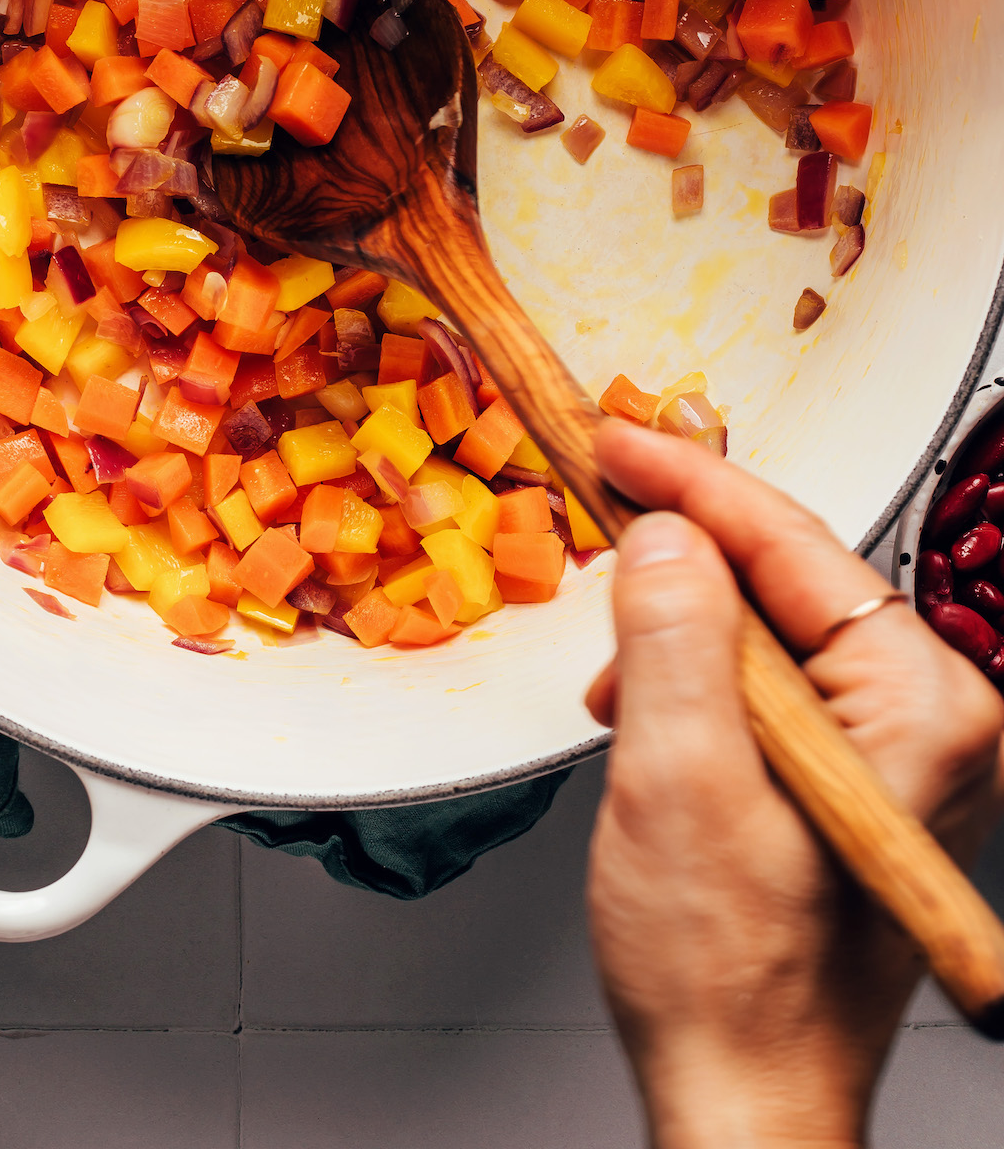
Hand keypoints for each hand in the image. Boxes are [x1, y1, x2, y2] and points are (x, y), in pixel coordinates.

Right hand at [584, 421, 1003, 1148]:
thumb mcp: (681, 781)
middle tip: (598, 503)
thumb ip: (673, 636)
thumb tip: (664, 534)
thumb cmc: (733, 978)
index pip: (796, 544)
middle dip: (681, 554)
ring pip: (765, 629)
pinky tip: (643, 712)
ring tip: (614, 672)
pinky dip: (691, 681)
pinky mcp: (848, 780)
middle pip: (785, 578)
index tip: (615, 440)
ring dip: (676, 630)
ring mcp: (892, 753)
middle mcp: (926, 719)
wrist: (744, 1099)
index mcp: (920, 704)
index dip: (691, 482)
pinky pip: (764, 685)